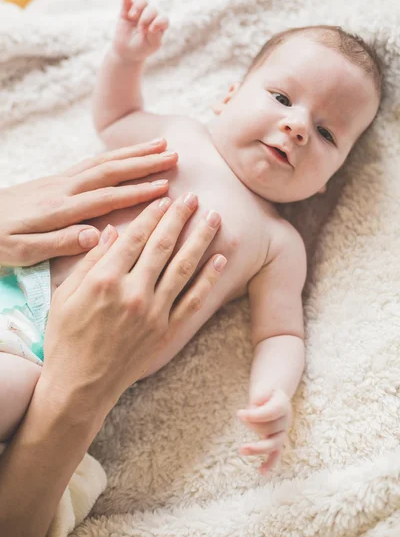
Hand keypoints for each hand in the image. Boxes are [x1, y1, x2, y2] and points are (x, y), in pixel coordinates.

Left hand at [0, 139, 175, 266]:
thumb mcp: (21, 252)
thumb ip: (59, 242)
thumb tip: (97, 236)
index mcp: (58, 209)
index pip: (105, 198)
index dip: (137, 193)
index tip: (165, 188)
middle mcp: (62, 189)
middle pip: (109, 171)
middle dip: (143, 162)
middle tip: (173, 155)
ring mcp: (58, 181)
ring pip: (102, 161)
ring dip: (132, 153)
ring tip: (159, 145)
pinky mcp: (53, 180)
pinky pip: (90, 163)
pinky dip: (113, 156)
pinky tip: (125, 155)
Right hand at [42, 191, 225, 418]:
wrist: (81, 385)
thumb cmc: (66, 339)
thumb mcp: (65, 296)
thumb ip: (90, 262)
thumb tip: (112, 232)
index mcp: (105, 280)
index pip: (135, 239)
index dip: (152, 216)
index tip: (165, 199)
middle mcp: (133, 293)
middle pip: (162, 246)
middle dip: (179, 218)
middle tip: (193, 197)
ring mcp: (153, 313)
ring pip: (183, 268)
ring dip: (200, 239)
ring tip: (214, 217)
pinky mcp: (166, 331)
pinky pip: (193, 301)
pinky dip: (208, 279)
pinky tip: (219, 259)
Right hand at [113, 0, 168, 61]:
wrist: (127, 52)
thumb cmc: (143, 48)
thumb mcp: (153, 44)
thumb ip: (156, 34)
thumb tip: (152, 23)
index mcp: (160, 24)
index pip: (163, 18)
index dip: (158, 22)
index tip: (150, 30)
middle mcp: (151, 15)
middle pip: (152, 9)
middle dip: (146, 18)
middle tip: (140, 30)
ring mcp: (139, 12)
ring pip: (142, 2)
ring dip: (138, 7)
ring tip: (132, 16)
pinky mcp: (126, 10)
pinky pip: (127, 0)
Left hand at [237, 388, 291, 474]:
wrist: (272, 394)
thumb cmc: (263, 393)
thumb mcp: (260, 392)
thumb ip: (256, 406)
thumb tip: (247, 419)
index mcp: (283, 404)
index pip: (271, 413)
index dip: (255, 415)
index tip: (239, 413)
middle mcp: (286, 419)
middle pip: (270, 428)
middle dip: (253, 425)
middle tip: (239, 415)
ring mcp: (283, 431)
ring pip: (272, 444)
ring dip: (257, 446)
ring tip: (241, 449)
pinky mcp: (277, 440)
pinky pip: (276, 454)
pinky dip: (270, 463)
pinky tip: (261, 472)